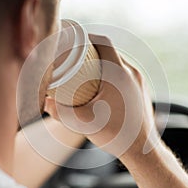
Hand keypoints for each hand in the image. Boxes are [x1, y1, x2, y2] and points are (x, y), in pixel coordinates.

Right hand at [45, 34, 154, 156]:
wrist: (143, 150)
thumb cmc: (117, 135)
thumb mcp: (84, 123)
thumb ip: (60, 112)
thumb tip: (45, 102)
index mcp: (120, 73)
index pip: (104, 42)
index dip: (88, 37)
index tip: (75, 40)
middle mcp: (132, 73)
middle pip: (110, 51)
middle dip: (93, 50)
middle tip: (77, 56)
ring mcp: (139, 81)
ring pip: (119, 62)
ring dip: (104, 61)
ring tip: (88, 69)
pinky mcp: (141, 90)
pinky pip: (126, 72)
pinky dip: (113, 71)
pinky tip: (103, 83)